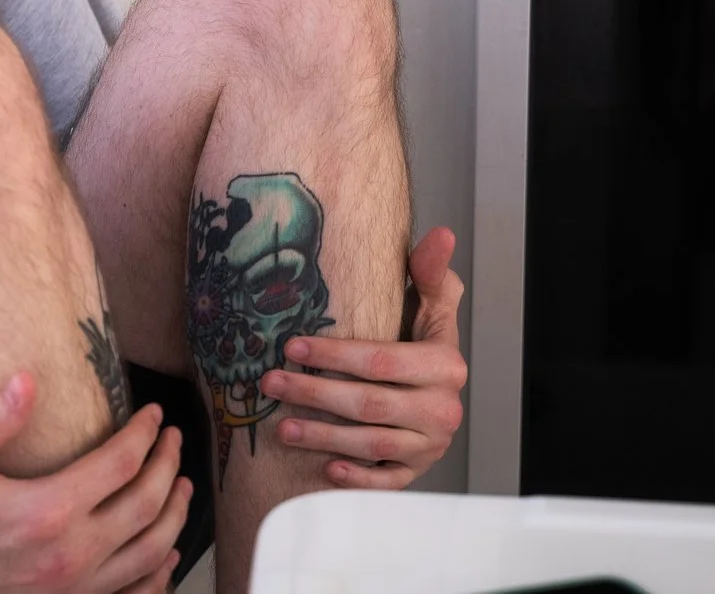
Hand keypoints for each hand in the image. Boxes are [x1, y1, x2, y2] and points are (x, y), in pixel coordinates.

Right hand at [0, 372, 191, 593]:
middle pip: (147, 505)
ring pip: (150, 552)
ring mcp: (74, 587)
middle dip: (169, 467)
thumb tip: (27, 379)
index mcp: (45, 510)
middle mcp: (70, 553)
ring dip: (174, 515)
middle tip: (174, 441)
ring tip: (182, 487)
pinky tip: (164, 554)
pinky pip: (132, 592)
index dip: (146, 434)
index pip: (120, 464)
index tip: (154, 415)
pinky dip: (158, 572)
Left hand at [256, 225, 466, 489]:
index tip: (292, 344)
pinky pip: (385, 481)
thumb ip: (431, 272)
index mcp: (445, 366)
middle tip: (269, 382)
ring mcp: (430, 445)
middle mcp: (442, 410)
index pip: (382, 361)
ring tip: (279, 427)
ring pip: (370, 444)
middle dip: (313, 393)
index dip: (335, 354)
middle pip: (368, 405)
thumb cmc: (424, 341)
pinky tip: (325, 467)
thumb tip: (440, 233)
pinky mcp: (416, 472)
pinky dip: (357, 477)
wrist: (441, 393)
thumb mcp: (432, 304)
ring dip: (321, 436)